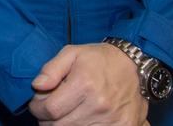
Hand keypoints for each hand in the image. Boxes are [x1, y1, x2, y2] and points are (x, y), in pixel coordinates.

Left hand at [29, 43, 146, 124]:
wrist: (135, 67)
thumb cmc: (100, 59)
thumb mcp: (72, 53)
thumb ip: (51, 69)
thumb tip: (37, 86)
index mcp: (84, 85)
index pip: (50, 109)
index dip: (37, 109)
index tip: (37, 104)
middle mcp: (99, 105)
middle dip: (48, 119)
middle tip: (49, 110)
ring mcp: (112, 119)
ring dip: (63, 125)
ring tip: (64, 114)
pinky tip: (79, 119)